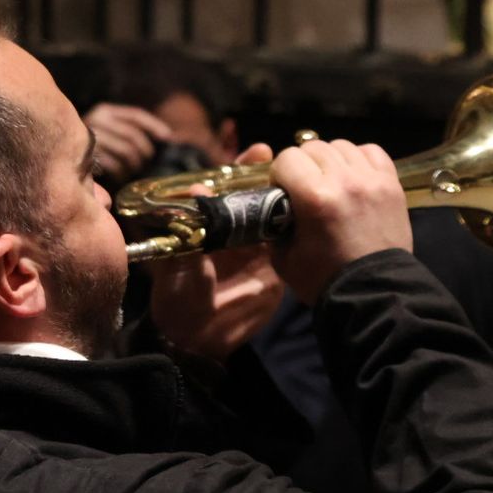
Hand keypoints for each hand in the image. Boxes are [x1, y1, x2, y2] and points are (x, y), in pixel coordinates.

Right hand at [83, 103, 171, 183]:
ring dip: (135, 165)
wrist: (60, 155)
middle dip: (145, 151)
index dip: (154, 125)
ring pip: (127, 151)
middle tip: (146, 162)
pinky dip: (122, 174)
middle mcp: (97, 120)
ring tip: (133, 170)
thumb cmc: (93, 145)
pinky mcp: (88, 156)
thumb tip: (166, 136)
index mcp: (106, 110)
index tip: (168, 137)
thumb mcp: (110, 130)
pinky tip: (122, 177)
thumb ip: (129, 129)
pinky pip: (116, 165)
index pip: (135, 115)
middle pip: (133, 135)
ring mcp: (92, 138)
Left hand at [146, 142, 282, 361]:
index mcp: (209, 226)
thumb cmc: (178, 301)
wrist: (200, 342)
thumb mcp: (178, 267)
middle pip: (256, 195)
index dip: (242, 168)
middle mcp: (235, 232)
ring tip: (302, 178)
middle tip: (282, 158)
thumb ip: (190, 234)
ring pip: (275, 215)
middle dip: (271, 175)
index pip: (227, 189)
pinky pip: (289, 244)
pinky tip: (313, 212)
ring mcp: (257, 249)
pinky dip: (301, 228)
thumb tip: (197, 190)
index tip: (258, 150)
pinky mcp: (275, 269)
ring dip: (288, 197)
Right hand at [269, 138, 410, 304]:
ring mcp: (371, 180)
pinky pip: (372, 152)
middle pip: (314, 147)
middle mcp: (344, 181)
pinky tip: (354, 175)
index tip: (282, 190)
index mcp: (314, 197)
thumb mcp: (283, 258)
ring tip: (330, 181)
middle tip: (304, 186)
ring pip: (342, 146)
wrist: (373, 293)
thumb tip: (274, 208)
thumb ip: (275, 225)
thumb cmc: (324, 279)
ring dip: (330, 160)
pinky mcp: (391, 184)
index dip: (280, 174)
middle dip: (303, 164)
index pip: (288, 158)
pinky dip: (359, 158)